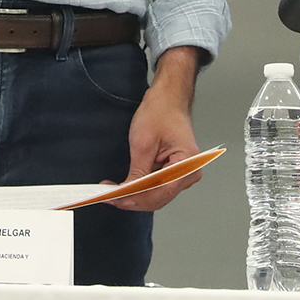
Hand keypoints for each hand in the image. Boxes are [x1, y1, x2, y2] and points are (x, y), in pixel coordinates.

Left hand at [107, 48, 205, 211]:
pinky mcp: (174, 173)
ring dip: (135, 197)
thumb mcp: (143, 142)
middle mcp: (190, 172)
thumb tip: (126, 193)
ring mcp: (183, 174)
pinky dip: (140, 190)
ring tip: (113, 193)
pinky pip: (157, 188)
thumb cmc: (160, 112)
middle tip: (109, 197)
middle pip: (160, 197)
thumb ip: (138, 172)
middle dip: (134, 199)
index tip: (116, 199)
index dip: (137, 197)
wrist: (167, 99)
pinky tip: (124, 188)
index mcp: (188, 162)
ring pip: (158, 196)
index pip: (162, 190)